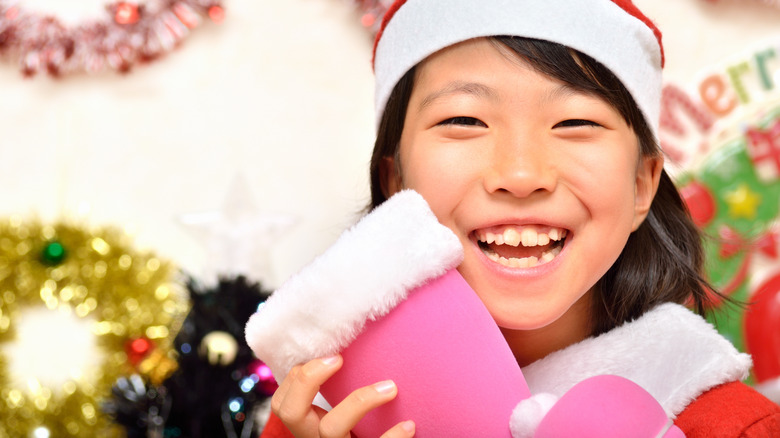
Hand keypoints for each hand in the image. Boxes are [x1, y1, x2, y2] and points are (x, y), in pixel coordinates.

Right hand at [271, 354, 415, 437]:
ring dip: (360, 401)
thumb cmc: (360, 433)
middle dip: (308, 380)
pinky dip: (392, 437)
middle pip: (292, 413)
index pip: (282, 403)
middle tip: (338, 358)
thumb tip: (361, 344)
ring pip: (331, 429)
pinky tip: (409, 424)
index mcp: (308, 427)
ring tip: (391, 387)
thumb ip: (341, 392)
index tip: (332, 355)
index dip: (297, 377)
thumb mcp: (341, 417)